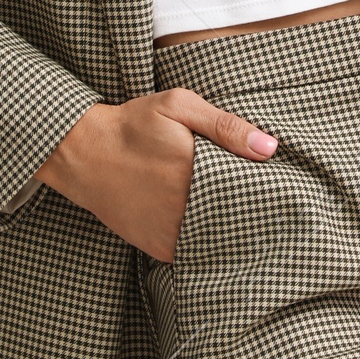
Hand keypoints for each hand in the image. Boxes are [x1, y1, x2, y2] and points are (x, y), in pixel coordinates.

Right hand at [36, 90, 277, 260]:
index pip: (250, 190)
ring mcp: (172, 232)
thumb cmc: (132, 124)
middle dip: (252, 209)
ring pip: (219, 238)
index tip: (276, 185)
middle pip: (238, 216)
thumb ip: (225, 126)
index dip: (265, 188)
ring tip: (244, 216)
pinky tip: (213, 227)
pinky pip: (195, 252)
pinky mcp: (159, 248)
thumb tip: (270, 148)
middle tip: (266, 203)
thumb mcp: (178, 106)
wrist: (83, 154)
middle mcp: (186, 207)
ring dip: (231, 228)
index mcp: (196, 170)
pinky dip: (207, 242)